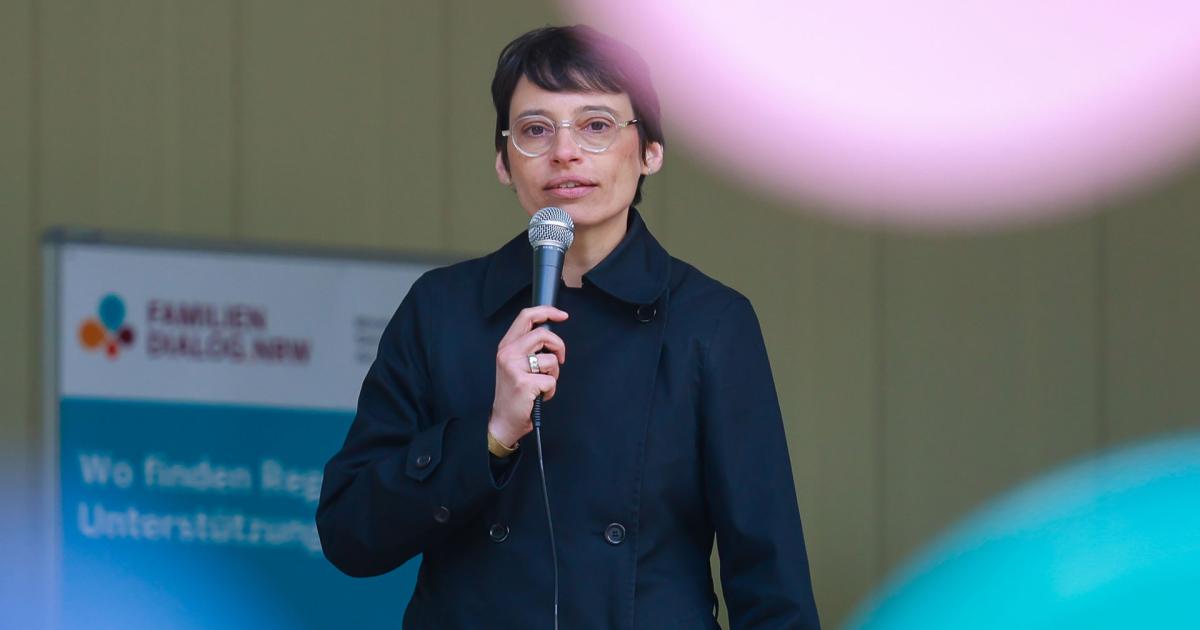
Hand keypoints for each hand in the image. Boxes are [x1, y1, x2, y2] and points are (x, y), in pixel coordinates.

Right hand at [488, 306, 567, 447]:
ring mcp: (514, 368)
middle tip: (560, 360)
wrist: (504, 420)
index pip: (526, 317)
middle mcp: (507, 353)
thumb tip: (551, 336)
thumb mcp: (515, 363)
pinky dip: (550, 390)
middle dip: (559, 347)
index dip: (547, 312)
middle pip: (543, 334)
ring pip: (550, 360)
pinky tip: (539, 395)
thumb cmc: (514, 392)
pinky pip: (551, 380)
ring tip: (541, 384)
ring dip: (554, 374)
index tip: (562, 315)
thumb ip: (528, 347)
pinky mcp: (524, 383)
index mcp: (506, 345)